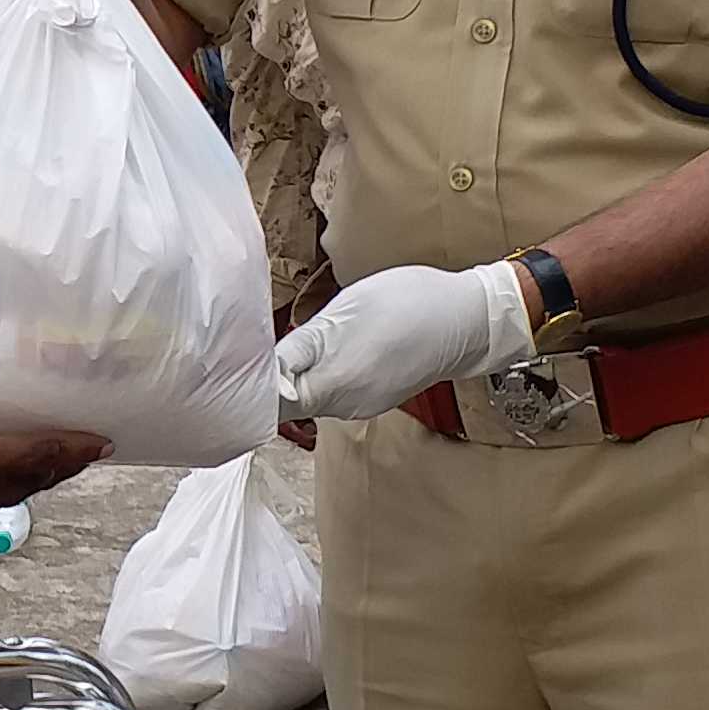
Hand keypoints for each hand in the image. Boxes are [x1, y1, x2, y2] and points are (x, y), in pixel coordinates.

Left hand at [270, 261, 533, 422]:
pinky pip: (335, 390)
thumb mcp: (344, 312)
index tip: (241, 356)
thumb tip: (263, 370)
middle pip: (289, 401)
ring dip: (300, 372)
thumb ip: (301, 347)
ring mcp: (361, 404)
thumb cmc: (408, 304)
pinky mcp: (373, 398)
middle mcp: (346, 405)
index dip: (253, 381)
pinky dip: (324, 372)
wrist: (467, 320)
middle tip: (262, 341)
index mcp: (335, 385)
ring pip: (311, 395)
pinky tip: (331, 346)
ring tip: (299, 339)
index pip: (273, 400)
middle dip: (273, 375)